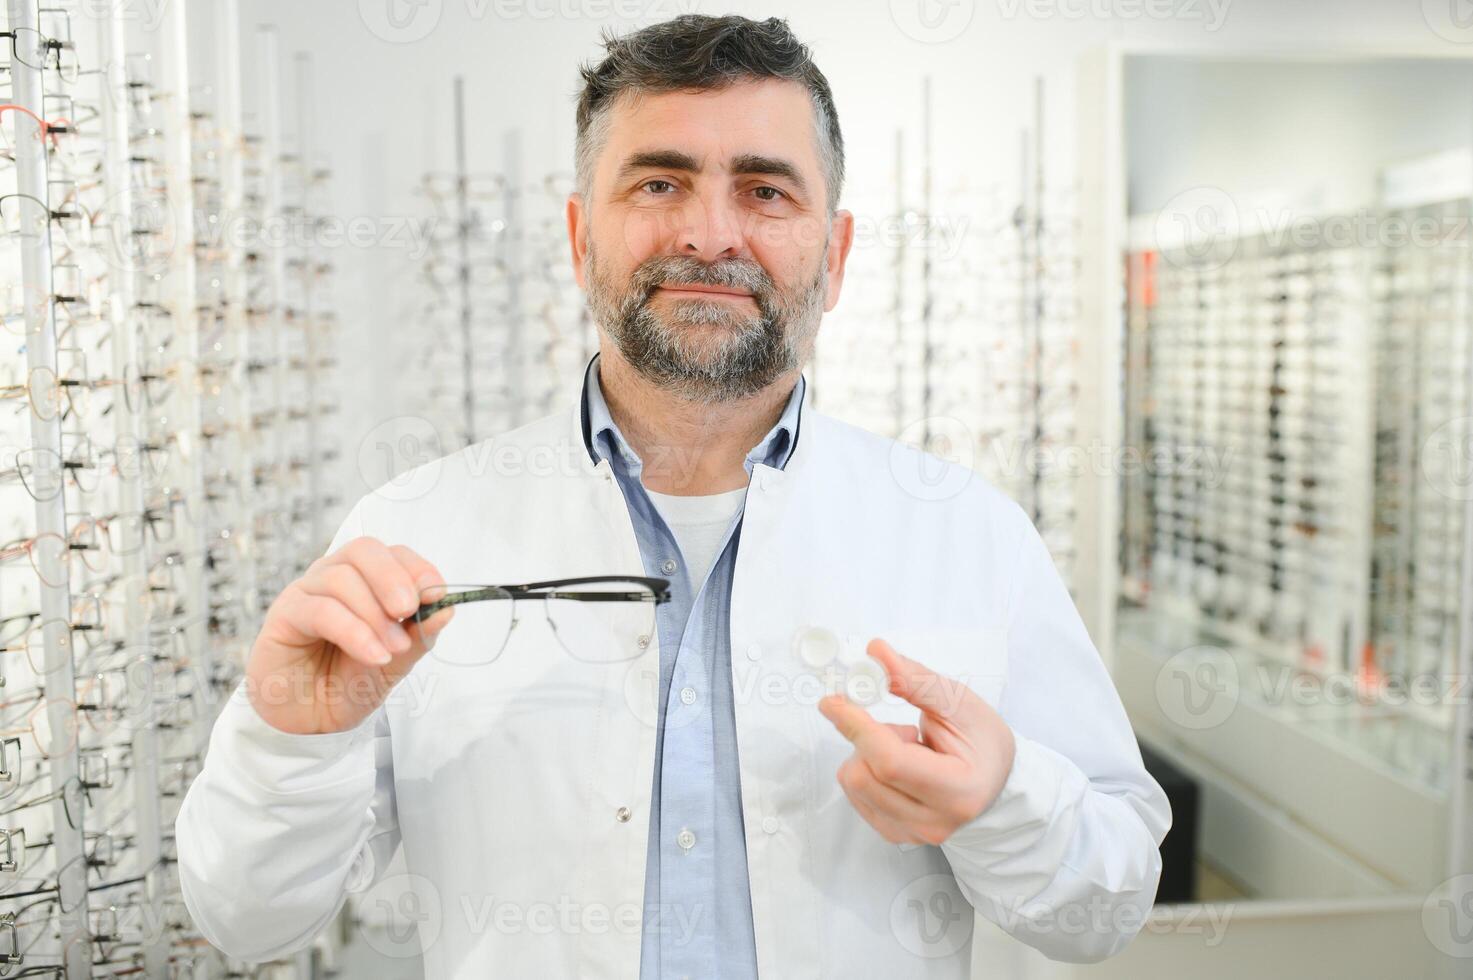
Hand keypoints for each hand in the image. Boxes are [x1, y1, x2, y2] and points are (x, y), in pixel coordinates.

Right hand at [244, 537, 453, 734]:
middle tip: (409, 610)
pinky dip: (353, 632)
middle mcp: (333, 576)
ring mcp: (306, 592)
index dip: (417, 568)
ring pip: (342, 579)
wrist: (312, 721)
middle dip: (393, 578)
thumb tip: (448, 609)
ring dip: (375, 615)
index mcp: (364, 579)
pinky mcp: (284, 615)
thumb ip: (419, 635)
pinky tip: (373, 655)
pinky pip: (320, 610)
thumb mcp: (396, 661)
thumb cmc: (350, 682)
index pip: (392, 553)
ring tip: (393, 649)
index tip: (438, 594)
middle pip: (364, 550)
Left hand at [818, 637, 1014, 845]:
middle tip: (900, 728)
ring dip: (868, 755)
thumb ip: (915, 680)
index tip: (833, 701)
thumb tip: (876, 653)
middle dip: (867, 738)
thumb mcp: (960, 703)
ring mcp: (912, 832)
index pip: (889, 761)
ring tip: (907, 749)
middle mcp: (933, 821)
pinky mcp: (896, 834)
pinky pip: (855, 796)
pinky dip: (866, 771)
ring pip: (853, 785)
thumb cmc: (982, 741)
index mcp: (957, 790)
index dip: (856, 726)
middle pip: (863, 774)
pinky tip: (898, 768)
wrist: (997, 785)